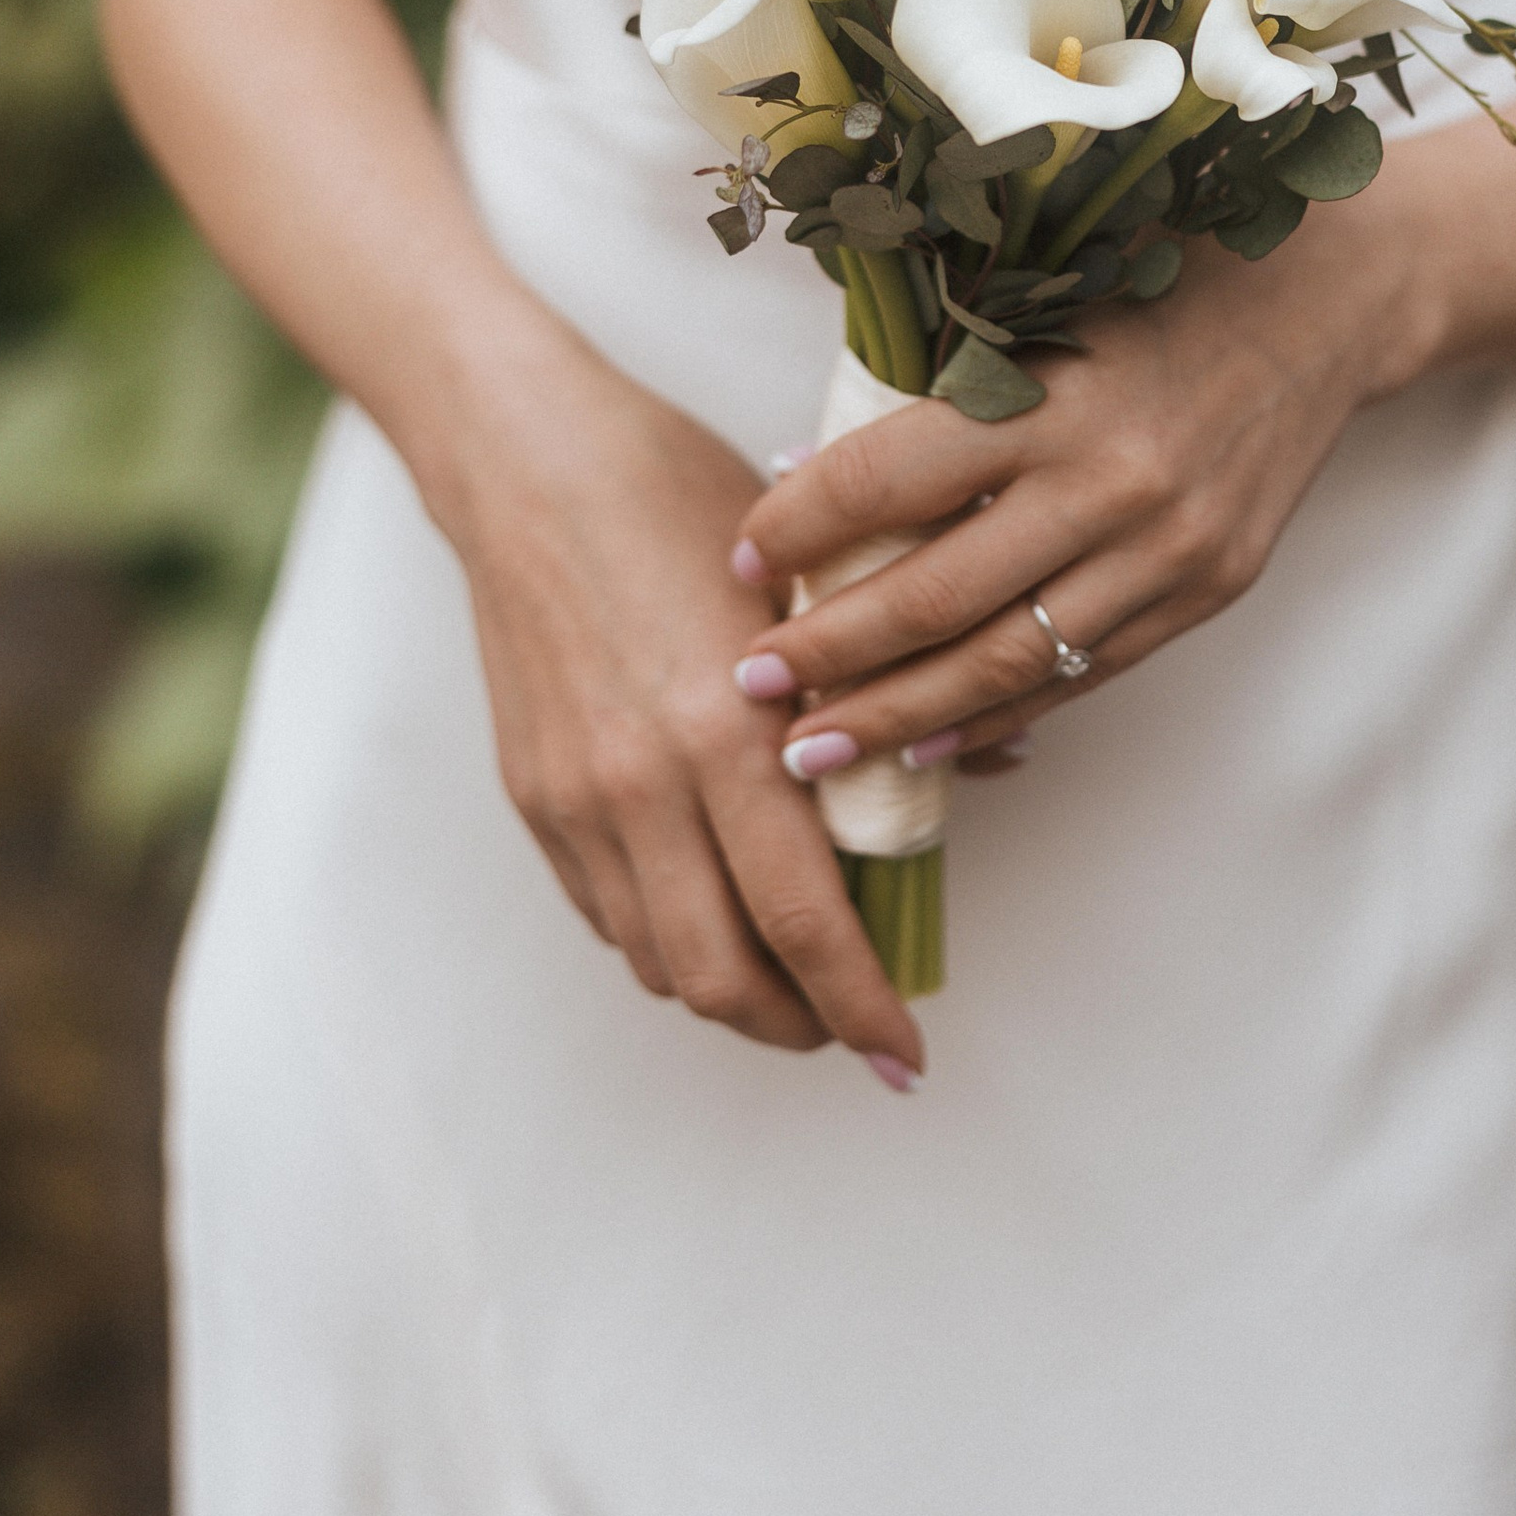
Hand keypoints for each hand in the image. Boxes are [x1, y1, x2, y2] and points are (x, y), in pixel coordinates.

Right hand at [430, 315, 925, 1085]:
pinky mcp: (533, 798)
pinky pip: (608, 915)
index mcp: (728, 731)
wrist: (531, 463)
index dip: (863, 1006)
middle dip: (800, 1029)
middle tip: (854, 1028)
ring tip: (794, 981)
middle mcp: (644, 784)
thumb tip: (984, 762)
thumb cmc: (682, 499)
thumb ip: (885, 693)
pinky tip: (718, 912)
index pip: (805, 921)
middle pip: (724, 979)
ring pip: (660, 963)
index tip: (907, 1052)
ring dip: (734, 995)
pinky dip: (670, 940)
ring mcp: (578, 798)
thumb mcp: (807, 584)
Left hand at [728, 212, 1418, 775]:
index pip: (891, 480)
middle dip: (830, 652)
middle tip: (748, 684)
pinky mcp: (1207, 591)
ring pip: (1007, 662)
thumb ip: (943, 378)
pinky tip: (928, 741)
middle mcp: (1114, 483)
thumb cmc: (1165, 276)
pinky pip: (1083, 674)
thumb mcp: (1047, 294)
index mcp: (1057, 393)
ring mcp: (1169, 550)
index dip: (800, 529)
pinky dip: (998, 716)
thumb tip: (806, 474)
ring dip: (898, 715)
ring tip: (814, 748)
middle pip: (938, 597)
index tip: (738, 559)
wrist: (1329, 303)